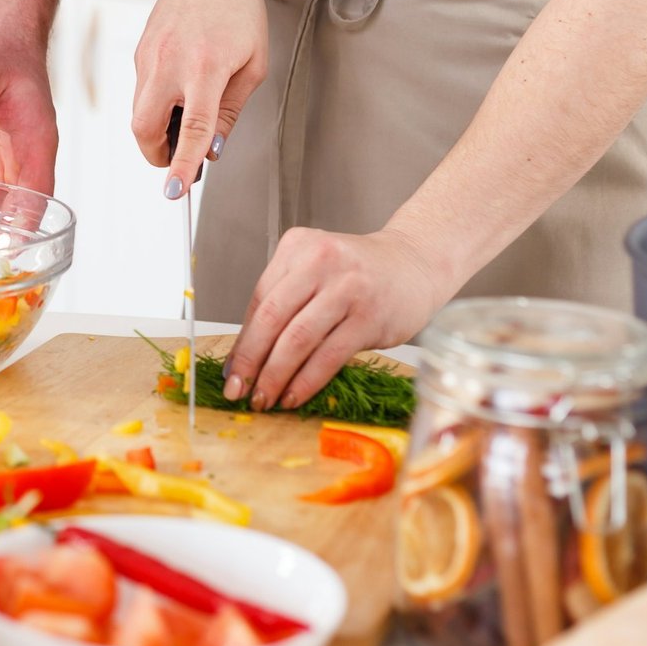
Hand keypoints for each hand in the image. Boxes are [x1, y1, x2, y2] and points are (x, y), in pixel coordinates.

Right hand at [131, 0, 266, 196]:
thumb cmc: (239, 11)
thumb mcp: (254, 63)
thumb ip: (232, 110)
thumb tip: (213, 149)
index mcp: (207, 67)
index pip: (192, 128)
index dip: (182, 165)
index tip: (175, 192)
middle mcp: (170, 63)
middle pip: (143, 128)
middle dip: (157, 154)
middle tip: (178, 157)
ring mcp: (148, 58)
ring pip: (139, 113)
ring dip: (159, 127)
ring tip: (188, 112)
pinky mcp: (139, 53)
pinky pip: (143, 92)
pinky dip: (158, 103)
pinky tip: (182, 85)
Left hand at [223, 226, 454, 410]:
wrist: (415, 264)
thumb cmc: (359, 273)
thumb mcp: (316, 270)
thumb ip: (284, 301)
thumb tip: (246, 356)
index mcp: (297, 247)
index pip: (259, 300)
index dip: (242, 340)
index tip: (231, 370)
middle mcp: (320, 262)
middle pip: (272, 319)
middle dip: (250, 361)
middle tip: (237, 390)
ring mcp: (347, 289)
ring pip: (297, 340)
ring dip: (275, 376)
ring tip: (265, 398)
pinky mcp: (369, 318)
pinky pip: (328, 357)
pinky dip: (306, 381)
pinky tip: (294, 396)